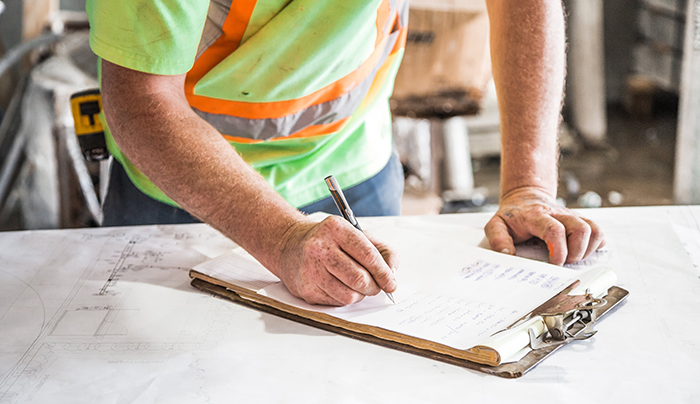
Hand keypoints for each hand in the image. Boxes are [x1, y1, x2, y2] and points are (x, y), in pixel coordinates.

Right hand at [275, 216, 398, 305]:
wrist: (290, 245)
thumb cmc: (330, 241)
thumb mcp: (357, 234)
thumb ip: (382, 251)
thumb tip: (392, 273)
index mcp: (336, 228)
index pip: (368, 255)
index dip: (384, 273)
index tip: (391, 283)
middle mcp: (320, 247)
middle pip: (359, 278)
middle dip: (374, 287)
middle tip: (376, 287)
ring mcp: (310, 269)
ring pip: (349, 295)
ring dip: (360, 295)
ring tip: (357, 285)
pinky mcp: (305, 289)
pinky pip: (336, 303)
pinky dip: (344, 298)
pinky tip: (339, 286)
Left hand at [484, 187, 604, 264]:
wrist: (525, 197)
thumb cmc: (513, 215)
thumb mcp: (496, 225)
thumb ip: (498, 240)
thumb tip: (507, 255)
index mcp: (536, 216)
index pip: (554, 229)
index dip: (559, 249)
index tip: (555, 263)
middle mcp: (558, 214)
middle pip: (581, 229)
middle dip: (576, 252)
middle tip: (563, 262)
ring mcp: (572, 217)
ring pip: (595, 230)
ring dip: (587, 250)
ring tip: (572, 257)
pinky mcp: (581, 221)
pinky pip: (599, 232)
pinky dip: (595, 245)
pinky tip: (580, 251)